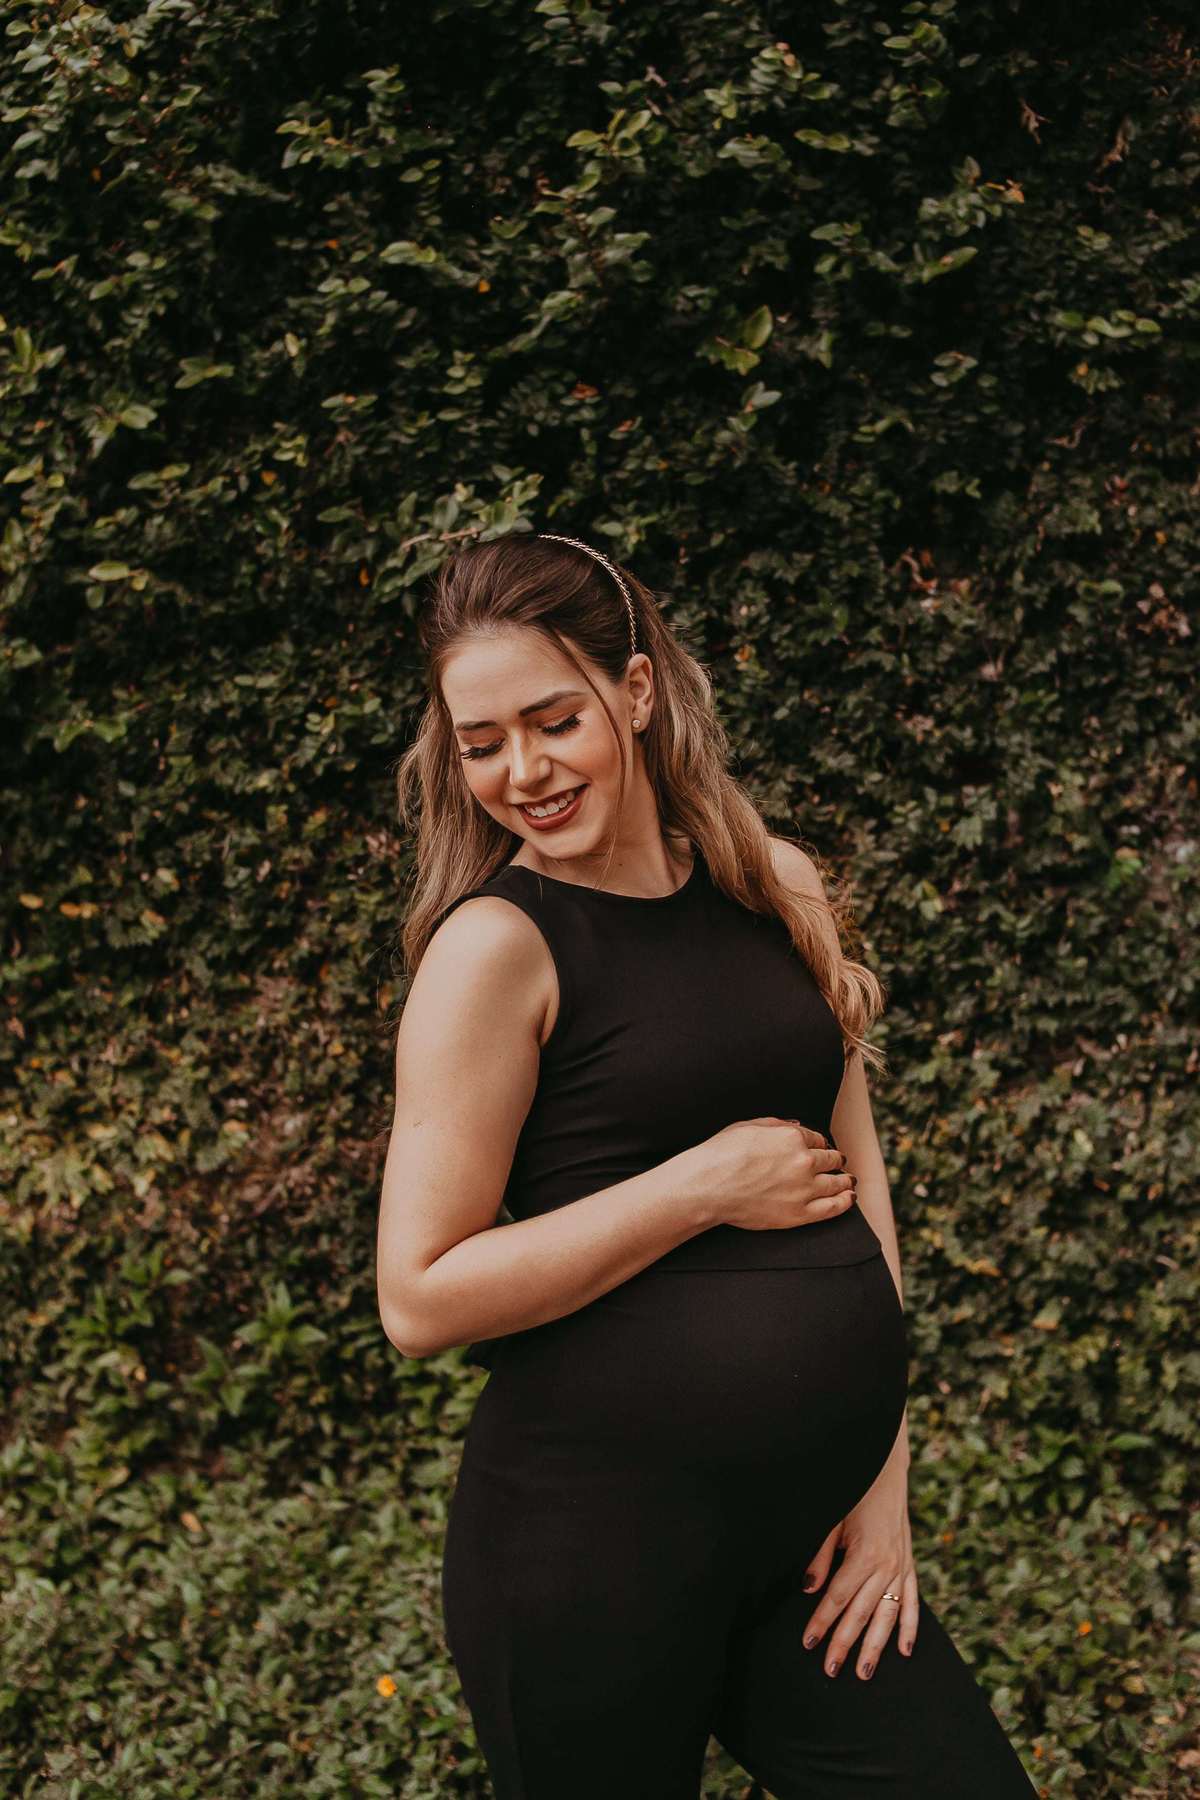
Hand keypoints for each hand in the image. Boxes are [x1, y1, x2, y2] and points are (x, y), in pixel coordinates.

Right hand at [690, 1117, 856, 1230]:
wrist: (708, 1187)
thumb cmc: (721, 1154)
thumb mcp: (748, 1126)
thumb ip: (777, 1124)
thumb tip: (796, 1126)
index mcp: (792, 1137)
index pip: (817, 1139)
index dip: (819, 1145)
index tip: (821, 1149)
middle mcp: (804, 1161)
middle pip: (831, 1159)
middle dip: (835, 1160)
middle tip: (839, 1163)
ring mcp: (804, 1188)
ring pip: (837, 1182)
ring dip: (845, 1180)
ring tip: (849, 1181)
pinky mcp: (800, 1213)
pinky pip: (832, 1208)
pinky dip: (845, 1202)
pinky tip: (849, 1198)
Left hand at [799, 1439, 919, 1680]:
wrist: (886, 1469)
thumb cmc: (853, 1492)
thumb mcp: (832, 1520)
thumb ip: (821, 1557)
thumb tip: (810, 1589)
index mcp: (865, 1555)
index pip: (837, 1598)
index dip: (822, 1622)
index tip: (809, 1642)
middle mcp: (887, 1566)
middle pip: (861, 1613)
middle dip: (844, 1643)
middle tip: (831, 1669)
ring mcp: (901, 1567)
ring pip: (888, 1616)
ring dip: (875, 1646)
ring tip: (864, 1672)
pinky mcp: (910, 1564)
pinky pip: (912, 1602)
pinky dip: (910, 1627)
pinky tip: (905, 1651)